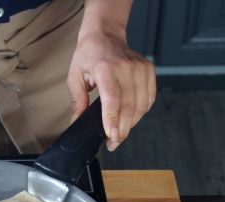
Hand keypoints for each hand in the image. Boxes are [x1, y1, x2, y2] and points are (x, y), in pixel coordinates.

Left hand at [67, 31, 155, 150]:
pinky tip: (131, 118)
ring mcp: (140, 68)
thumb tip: (77, 121)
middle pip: (129, 106)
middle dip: (122, 129)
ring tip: (120, 133)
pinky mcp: (149, 70)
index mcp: (106, 68)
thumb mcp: (75, 76)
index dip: (112, 120)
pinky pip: (149, 98)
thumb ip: (77, 101)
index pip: (112, 99)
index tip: (111, 136)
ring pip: (141, 105)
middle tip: (113, 143)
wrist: (105, 35)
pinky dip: (141, 112)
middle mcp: (126, 67)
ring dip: (132, 123)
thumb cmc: (88, 55)